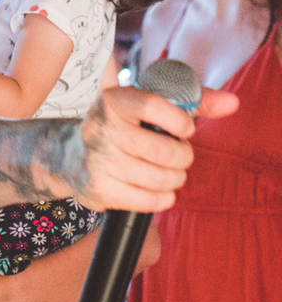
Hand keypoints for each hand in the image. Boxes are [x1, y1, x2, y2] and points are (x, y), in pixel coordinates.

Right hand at [76, 84, 237, 210]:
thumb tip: (232, 103)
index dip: (179, 121)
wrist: (68, 154)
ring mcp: (97, 162)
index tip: (186, 129)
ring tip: (172, 174)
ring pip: (158, 179)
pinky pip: (147, 201)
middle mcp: (101, 129)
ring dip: (176, 179)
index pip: (153, 105)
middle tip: (182, 156)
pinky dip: (164, 199)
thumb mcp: (149, 105)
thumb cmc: (123, 126)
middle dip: (183, 157)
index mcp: (114, 101)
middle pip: (162, 151)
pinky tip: (161, 191)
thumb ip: (193, 102)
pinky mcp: (98, 189)